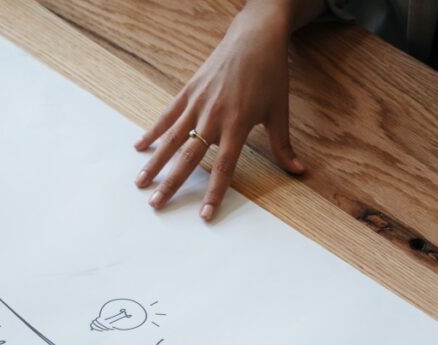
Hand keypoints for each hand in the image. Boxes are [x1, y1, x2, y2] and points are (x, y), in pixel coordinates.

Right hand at [133, 2, 305, 220]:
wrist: (256, 36)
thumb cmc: (270, 74)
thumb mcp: (280, 110)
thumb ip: (282, 145)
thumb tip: (298, 171)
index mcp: (239, 124)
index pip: (224, 167)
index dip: (214, 193)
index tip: (203, 215)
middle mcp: (215, 117)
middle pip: (189, 158)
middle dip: (171, 183)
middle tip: (156, 204)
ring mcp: (198, 104)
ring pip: (172, 139)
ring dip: (154, 162)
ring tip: (140, 182)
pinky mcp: (188, 92)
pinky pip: (167, 116)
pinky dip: (152, 131)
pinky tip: (139, 147)